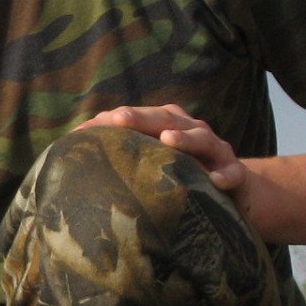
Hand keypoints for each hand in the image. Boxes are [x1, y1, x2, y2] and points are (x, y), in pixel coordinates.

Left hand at [76, 104, 248, 193]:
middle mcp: (190, 130)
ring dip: (186, 138)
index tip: (82, 129)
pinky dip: (226, 174)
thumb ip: (121, 160)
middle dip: (141, 118)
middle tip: (119, 118)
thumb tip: (71, 163)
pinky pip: (233, 172)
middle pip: (165, 119)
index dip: (109, 121)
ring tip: (168, 140)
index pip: (134, 119)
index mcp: (165, 125)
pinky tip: (216, 181)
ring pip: (202, 139)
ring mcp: (215, 150)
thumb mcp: (152, 163)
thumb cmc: (180, 173)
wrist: (231, 187)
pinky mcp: (235, 173)